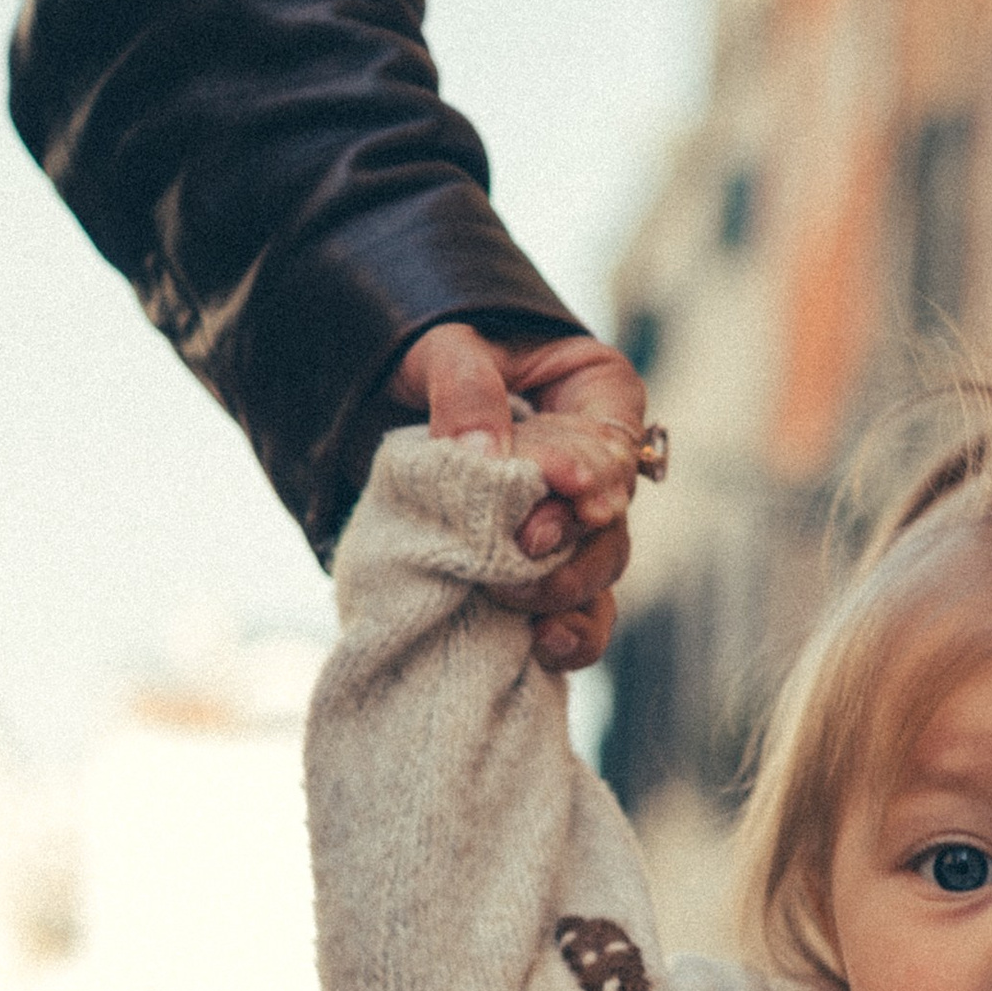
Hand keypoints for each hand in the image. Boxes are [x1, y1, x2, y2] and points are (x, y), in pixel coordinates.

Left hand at [391, 323, 645, 669]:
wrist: (378, 398)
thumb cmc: (424, 355)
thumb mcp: (442, 345)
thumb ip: (466, 387)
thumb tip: (483, 454)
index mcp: (592, 392)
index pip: (614, 439)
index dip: (594, 469)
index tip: (562, 485)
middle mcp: (595, 465)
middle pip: (613, 514)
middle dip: (573, 537)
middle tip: (527, 544)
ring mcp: (572, 524)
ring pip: (600, 568)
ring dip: (567, 589)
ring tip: (521, 600)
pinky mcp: (542, 569)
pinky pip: (578, 613)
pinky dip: (569, 635)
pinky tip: (545, 645)